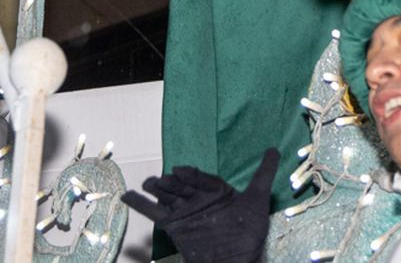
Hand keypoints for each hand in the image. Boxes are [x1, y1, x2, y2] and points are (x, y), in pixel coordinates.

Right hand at [122, 147, 277, 262]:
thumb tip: (274, 149)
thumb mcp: (257, 199)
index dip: (191, 174)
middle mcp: (199, 201)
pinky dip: (139, 205)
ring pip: (168, 196)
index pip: (202, 179)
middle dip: (172, 182)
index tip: (181, 169)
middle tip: (161, 177)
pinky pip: (154, 213)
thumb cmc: (248, 234)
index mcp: (216, 193)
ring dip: (157, 189)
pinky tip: (126, 196)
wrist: (236, 262)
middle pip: (182, 187)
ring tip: (148, 182)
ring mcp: (186, 214)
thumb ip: (263, 174)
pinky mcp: (175, 227)